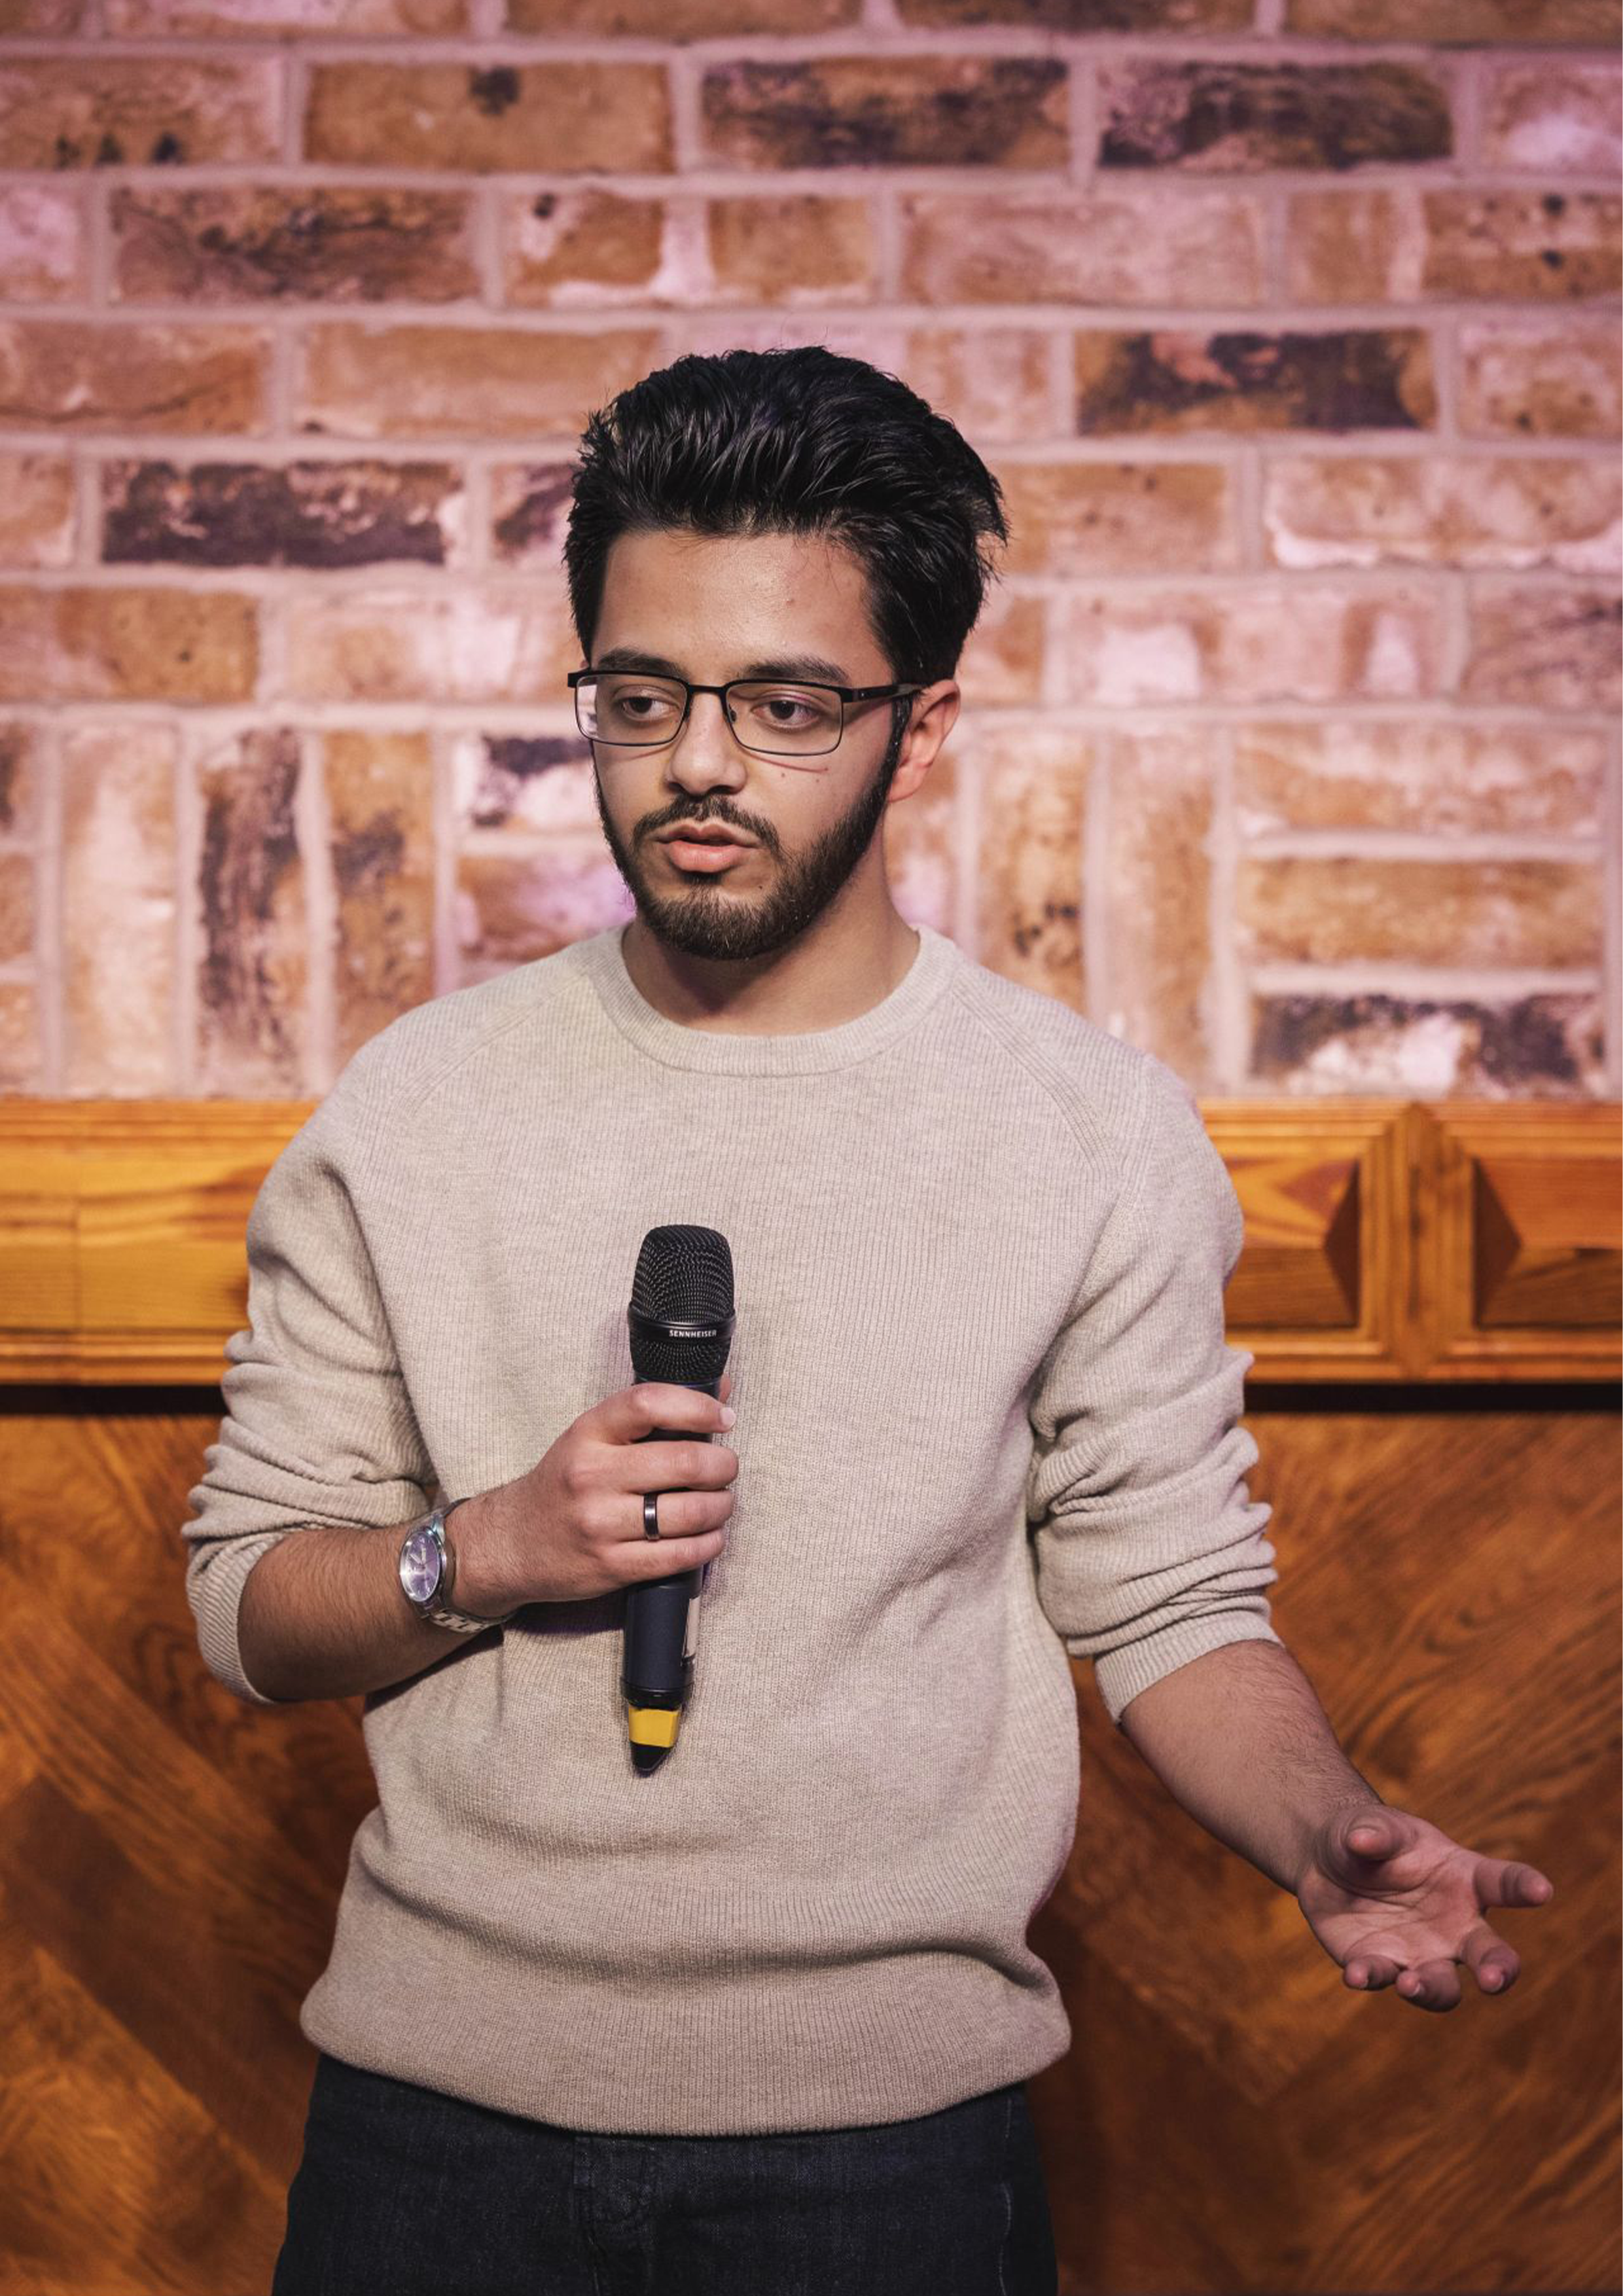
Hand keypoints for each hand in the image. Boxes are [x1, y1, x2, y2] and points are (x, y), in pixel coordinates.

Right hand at [453, 1371, 736, 1614]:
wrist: (510, 1543)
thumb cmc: (562, 1484)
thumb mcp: (591, 1438)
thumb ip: (651, 1414)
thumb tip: (722, 1387)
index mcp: (588, 1433)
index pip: (649, 1403)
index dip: (698, 1407)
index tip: (723, 1418)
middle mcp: (592, 1475)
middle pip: (683, 1462)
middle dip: (723, 1465)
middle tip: (726, 1468)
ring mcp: (600, 1523)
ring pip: (688, 1512)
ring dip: (721, 1507)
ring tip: (721, 1502)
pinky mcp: (611, 1566)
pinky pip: (678, 1556)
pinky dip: (708, 1545)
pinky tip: (711, 1536)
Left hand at [1295, 1803, 1553, 2011]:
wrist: (1323, 1864)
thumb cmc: (1365, 1839)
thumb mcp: (1370, 1825)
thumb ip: (1374, 1833)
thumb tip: (1362, 1840)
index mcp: (1464, 1879)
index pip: (1504, 1882)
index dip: (1525, 1886)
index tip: (1542, 1889)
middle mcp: (1453, 1925)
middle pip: (1490, 1954)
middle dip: (1498, 1969)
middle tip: (1493, 1979)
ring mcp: (1420, 1952)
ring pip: (1442, 1985)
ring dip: (1430, 1988)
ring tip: (1410, 1983)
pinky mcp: (1382, 1965)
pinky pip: (1382, 1977)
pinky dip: (1370, 1976)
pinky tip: (1355, 1973)